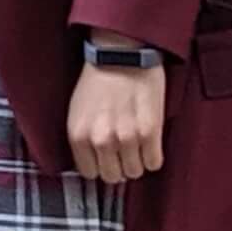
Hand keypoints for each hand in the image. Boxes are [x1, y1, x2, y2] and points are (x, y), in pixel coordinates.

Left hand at [68, 52, 167, 183]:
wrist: (121, 53)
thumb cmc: (98, 80)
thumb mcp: (77, 112)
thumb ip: (83, 140)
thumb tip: (93, 165)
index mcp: (78, 136)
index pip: (89, 174)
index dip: (100, 165)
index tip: (106, 156)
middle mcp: (100, 140)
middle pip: (113, 177)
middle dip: (119, 165)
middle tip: (124, 149)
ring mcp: (126, 137)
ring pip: (135, 172)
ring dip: (138, 160)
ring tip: (137, 141)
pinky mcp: (150, 131)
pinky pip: (154, 163)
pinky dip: (154, 155)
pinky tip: (150, 140)